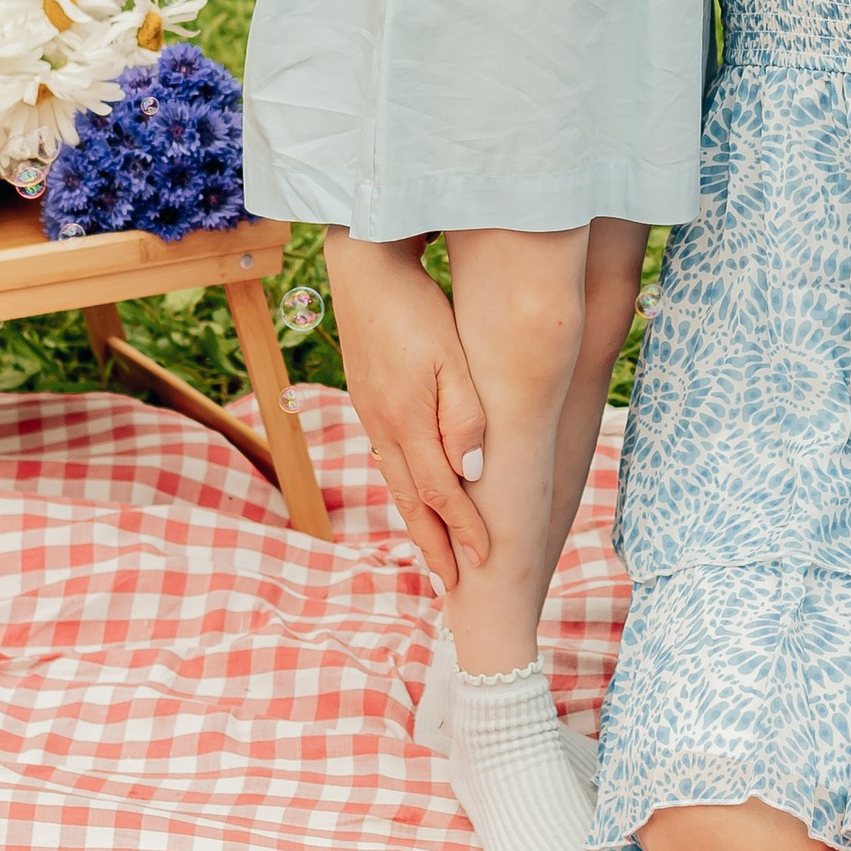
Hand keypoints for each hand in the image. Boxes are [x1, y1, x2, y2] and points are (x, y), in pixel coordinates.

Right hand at [322, 233, 489, 585]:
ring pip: (397, 483)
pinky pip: (389, 460)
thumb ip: (463, 417)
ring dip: (418, 521)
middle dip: (434, 545)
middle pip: (413, 501)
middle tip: (452, 583)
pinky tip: (414, 491)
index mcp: (407, 422)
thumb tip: (471, 476)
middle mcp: (383, 427)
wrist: (365, 267)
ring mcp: (371, 414)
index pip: (442, 494)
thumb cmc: (417, 306)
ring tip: (434, 549)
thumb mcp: (451, 358)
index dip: (464, 531)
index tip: (485, 562)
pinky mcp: (367, 399)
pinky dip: (405, 488)